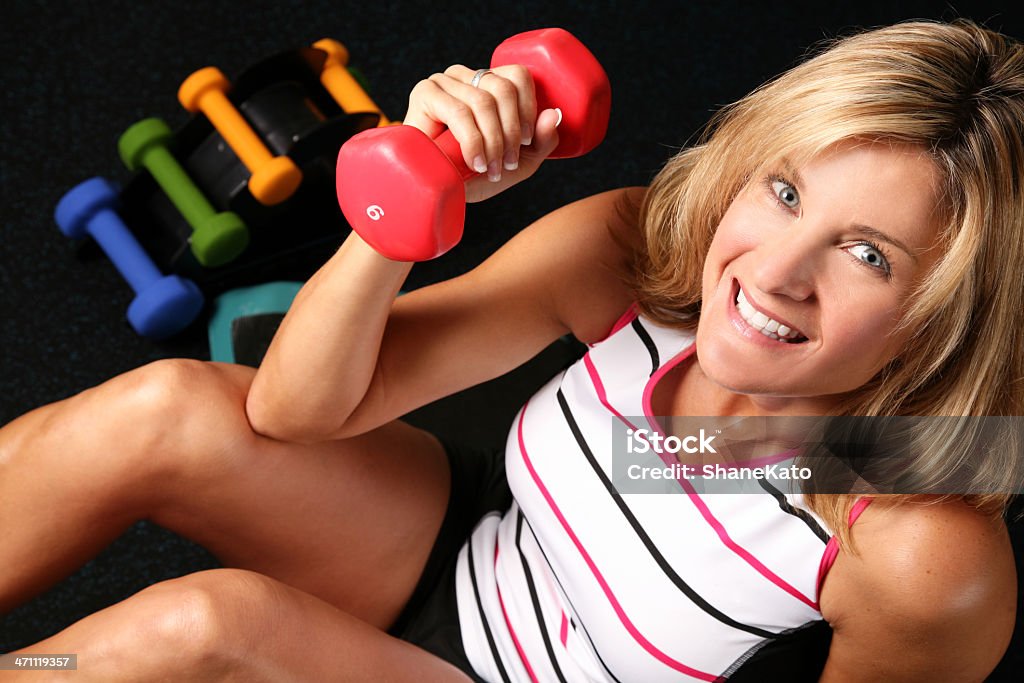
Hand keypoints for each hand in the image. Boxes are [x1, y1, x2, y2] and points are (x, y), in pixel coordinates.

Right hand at [403, 65, 560, 202]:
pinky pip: (459, 111)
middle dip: (511, 132)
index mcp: (489, 83)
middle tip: (507, 163)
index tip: (526, 143)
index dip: (528, 109)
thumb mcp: (519, 161)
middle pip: (503, 88)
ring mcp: (444, 82)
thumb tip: (554, 114)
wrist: (438, 192)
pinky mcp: (425, 94)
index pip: (518, 75)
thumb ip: (542, 141)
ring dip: (493, 141)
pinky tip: (475, 161)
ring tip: (490, 169)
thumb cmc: (475, 175)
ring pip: (483, 101)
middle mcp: (466, 76)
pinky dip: (473, 140)